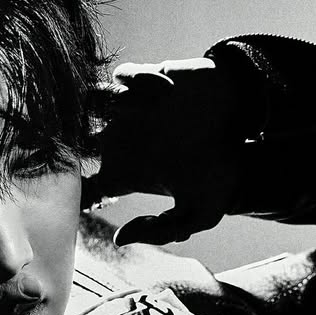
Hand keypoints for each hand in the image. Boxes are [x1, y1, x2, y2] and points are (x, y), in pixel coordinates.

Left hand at [87, 57, 246, 246]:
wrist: (247, 132)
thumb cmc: (222, 174)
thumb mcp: (199, 214)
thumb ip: (162, 231)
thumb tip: (120, 238)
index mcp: (125, 175)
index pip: (81, 185)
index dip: (70, 188)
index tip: (82, 187)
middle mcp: (121, 143)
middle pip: (72, 141)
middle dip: (68, 141)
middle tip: (89, 142)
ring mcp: (132, 110)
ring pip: (90, 103)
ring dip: (99, 106)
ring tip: (132, 113)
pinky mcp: (148, 79)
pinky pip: (122, 76)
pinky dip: (133, 82)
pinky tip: (161, 93)